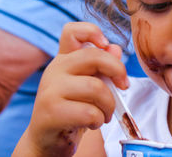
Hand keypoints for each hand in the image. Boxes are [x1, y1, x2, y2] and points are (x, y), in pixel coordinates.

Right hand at [12, 22, 128, 156]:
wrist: (48, 140)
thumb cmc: (73, 110)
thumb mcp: (90, 85)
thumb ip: (102, 66)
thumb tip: (115, 49)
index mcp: (65, 59)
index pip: (72, 31)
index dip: (92, 31)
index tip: (105, 45)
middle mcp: (55, 69)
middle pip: (94, 56)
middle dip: (118, 71)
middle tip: (123, 87)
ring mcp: (50, 89)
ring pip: (95, 88)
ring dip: (109, 105)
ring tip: (105, 114)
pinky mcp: (50, 111)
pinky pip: (88, 112)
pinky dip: (98, 120)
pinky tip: (93, 123)